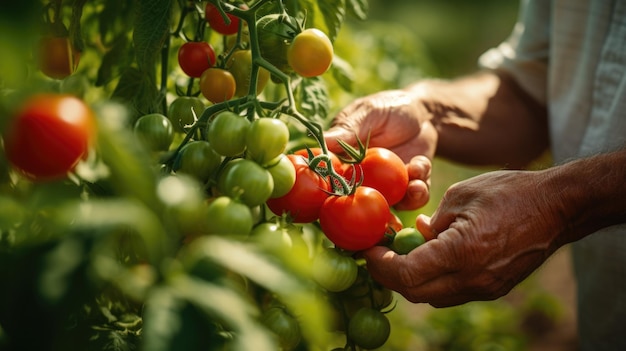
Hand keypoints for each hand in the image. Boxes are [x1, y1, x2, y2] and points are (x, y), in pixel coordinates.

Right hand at [324, 89, 436, 209]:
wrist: (422, 112)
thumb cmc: (389, 107)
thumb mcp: (367, 113)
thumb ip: (348, 130)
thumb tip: (321, 142)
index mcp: (348, 162)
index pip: (334, 181)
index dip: (334, 193)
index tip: (342, 194)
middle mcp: (366, 179)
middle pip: (364, 202)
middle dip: (372, 207)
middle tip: (382, 202)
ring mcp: (390, 185)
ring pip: (393, 204)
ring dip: (406, 199)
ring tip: (415, 187)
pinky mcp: (412, 186)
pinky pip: (415, 198)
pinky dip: (420, 191)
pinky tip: (420, 169)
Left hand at [362, 170, 566, 306]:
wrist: (557, 208)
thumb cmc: (509, 192)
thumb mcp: (459, 196)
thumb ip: (432, 222)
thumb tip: (416, 234)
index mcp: (461, 251)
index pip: (406, 274)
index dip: (380, 265)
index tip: (368, 250)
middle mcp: (473, 278)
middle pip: (415, 292)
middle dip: (389, 276)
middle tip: (378, 255)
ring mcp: (485, 287)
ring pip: (433, 295)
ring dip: (411, 278)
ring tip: (402, 251)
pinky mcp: (493, 288)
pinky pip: (452, 291)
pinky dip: (434, 277)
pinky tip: (433, 253)